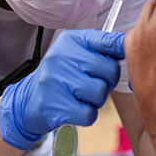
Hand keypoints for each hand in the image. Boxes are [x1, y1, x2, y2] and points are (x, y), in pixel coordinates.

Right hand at [0, 29, 124, 149]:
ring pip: (100, 93)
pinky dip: (87, 115)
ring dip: (96, 100)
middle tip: (93, 83)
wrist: (28, 100)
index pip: (107, 41)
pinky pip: (89, 113)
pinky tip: (75, 108)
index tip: (125, 55)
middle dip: (107, 82)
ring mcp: (56, 80)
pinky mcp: (54, 106)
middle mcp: (61, 56)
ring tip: (81, 96)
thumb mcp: (75, 54)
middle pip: (110, 70)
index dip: (121, 50)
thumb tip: (128, 45)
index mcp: (70, 40)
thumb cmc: (61, 76)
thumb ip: (100, 48)